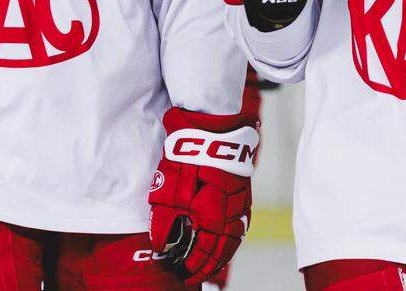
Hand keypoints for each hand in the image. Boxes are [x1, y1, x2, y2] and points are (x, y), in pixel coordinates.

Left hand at [148, 107, 258, 284]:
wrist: (212, 131)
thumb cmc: (189, 161)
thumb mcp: (168, 193)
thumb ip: (165, 224)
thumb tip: (161, 246)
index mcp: (215, 221)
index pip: (207, 255)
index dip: (195, 268)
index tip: (184, 274)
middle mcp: (232, 217)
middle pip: (223, 251)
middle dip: (209, 265)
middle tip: (196, 275)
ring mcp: (241, 205)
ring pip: (234, 239)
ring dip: (222, 254)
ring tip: (211, 262)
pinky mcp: (243, 193)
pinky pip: (240, 224)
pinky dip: (231, 237)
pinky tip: (223, 237)